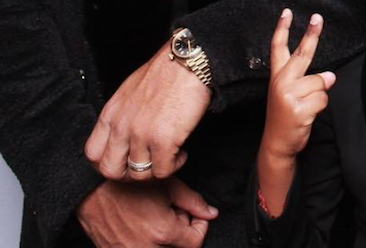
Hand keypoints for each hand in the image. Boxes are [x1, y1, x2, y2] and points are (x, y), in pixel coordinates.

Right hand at [76, 178, 217, 247]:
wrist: (92, 192)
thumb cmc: (130, 184)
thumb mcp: (168, 186)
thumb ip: (193, 202)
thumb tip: (211, 214)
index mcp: (163, 233)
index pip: (195, 243)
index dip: (199, 227)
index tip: (196, 216)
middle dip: (182, 232)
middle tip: (175, 212)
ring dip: (166, 239)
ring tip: (158, 218)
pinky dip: (148, 242)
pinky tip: (143, 226)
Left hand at [85, 44, 210, 179]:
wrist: (188, 62)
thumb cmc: (166, 71)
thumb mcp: (131, 90)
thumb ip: (122, 114)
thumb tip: (125, 133)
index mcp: (111, 113)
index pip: (92, 153)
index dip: (107, 162)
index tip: (124, 161)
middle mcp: (121, 127)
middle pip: (110, 170)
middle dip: (129, 173)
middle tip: (146, 165)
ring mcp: (141, 135)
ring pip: (139, 174)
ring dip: (155, 170)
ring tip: (169, 157)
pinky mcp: (164, 141)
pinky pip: (163, 170)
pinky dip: (174, 165)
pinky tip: (181, 153)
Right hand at [256, 10, 334, 216]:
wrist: (277, 143)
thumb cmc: (286, 115)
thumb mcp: (291, 94)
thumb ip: (308, 80)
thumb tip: (330, 76)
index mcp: (277, 76)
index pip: (278, 48)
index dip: (282, 29)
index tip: (287, 12)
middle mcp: (281, 82)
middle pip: (302, 54)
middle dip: (311, 35)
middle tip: (318, 17)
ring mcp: (289, 95)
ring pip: (320, 82)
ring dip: (319, 96)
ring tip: (305, 107)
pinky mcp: (298, 108)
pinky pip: (323, 98)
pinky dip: (320, 106)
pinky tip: (307, 115)